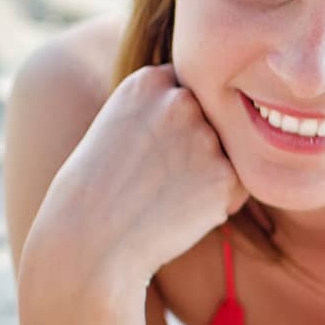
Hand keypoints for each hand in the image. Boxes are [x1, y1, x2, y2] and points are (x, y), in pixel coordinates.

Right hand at [21, 62, 248, 305]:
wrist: (88, 242)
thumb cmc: (95, 193)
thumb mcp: (117, 127)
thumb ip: (159, 112)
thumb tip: (207, 116)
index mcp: (149, 81)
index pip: (187, 95)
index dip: (173, 129)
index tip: (149, 153)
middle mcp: (180, 100)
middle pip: (211, 123)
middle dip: (195, 150)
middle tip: (156, 182)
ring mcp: (204, 136)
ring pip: (226, 157)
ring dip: (207, 178)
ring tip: (164, 199)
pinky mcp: (224, 176)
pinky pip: (235, 189)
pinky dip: (215, 206)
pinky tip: (178, 215)